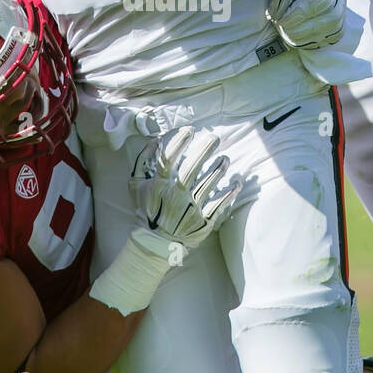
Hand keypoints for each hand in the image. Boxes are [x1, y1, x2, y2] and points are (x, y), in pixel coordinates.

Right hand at [129, 126, 242, 251]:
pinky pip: (219, 204)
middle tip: (214, 137)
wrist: (155, 242)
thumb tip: (155, 141)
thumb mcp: (136, 185)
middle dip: (204, 151)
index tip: (189, 130)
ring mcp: (190, 209)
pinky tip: (236, 182)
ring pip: (208, 185)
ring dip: (218, 169)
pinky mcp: (202, 221)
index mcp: (158, 186)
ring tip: (225, 158)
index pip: (168, 160)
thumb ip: (142, 162)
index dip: (178, 143)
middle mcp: (175, 196)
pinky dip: (229, 193)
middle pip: (191, 170)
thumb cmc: (147, 209)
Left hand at [267, 0, 349, 49]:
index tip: (276, 7)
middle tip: (283, 12)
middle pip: (293, 32)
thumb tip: (276, 17)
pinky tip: (300, 24)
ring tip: (291, 16)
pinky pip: (305, 45)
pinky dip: (298, 36)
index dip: (278, 14)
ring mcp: (336, 28)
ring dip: (288, 31)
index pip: (291, 18)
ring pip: (297, 42)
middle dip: (282, 23)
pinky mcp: (334, 38)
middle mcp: (334, 15)